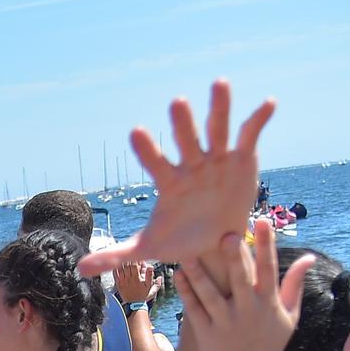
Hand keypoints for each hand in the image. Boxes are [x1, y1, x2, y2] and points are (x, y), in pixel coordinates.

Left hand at [80, 81, 274, 277]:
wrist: (217, 244)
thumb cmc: (180, 241)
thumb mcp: (149, 249)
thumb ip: (117, 255)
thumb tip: (80, 267)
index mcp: (170, 182)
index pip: (155, 163)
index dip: (147, 149)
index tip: (136, 132)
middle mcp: (192, 165)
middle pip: (186, 140)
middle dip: (182, 124)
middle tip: (176, 103)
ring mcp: (217, 159)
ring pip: (217, 129)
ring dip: (219, 108)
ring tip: (219, 83)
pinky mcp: (241, 158)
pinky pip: (249, 135)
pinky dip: (259, 119)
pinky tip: (269, 103)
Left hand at [114, 259, 155, 302]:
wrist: (135, 304)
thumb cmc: (143, 295)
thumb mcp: (150, 286)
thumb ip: (151, 276)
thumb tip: (151, 266)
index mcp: (137, 278)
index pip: (134, 265)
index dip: (134, 259)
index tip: (135, 255)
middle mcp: (129, 279)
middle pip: (126, 266)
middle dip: (127, 259)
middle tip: (127, 254)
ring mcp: (123, 282)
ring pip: (120, 269)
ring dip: (121, 262)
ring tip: (122, 257)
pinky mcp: (118, 285)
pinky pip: (115, 275)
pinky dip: (115, 269)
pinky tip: (115, 264)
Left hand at [173, 220, 307, 350]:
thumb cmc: (270, 345)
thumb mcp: (289, 316)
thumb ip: (295, 285)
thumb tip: (308, 257)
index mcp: (268, 303)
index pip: (269, 269)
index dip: (266, 245)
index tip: (262, 221)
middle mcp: (247, 311)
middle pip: (240, 279)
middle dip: (234, 257)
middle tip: (226, 234)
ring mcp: (225, 323)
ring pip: (210, 293)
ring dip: (199, 272)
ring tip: (188, 252)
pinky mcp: (206, 334)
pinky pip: (195, 309)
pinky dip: (186, 292)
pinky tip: (178, 275)